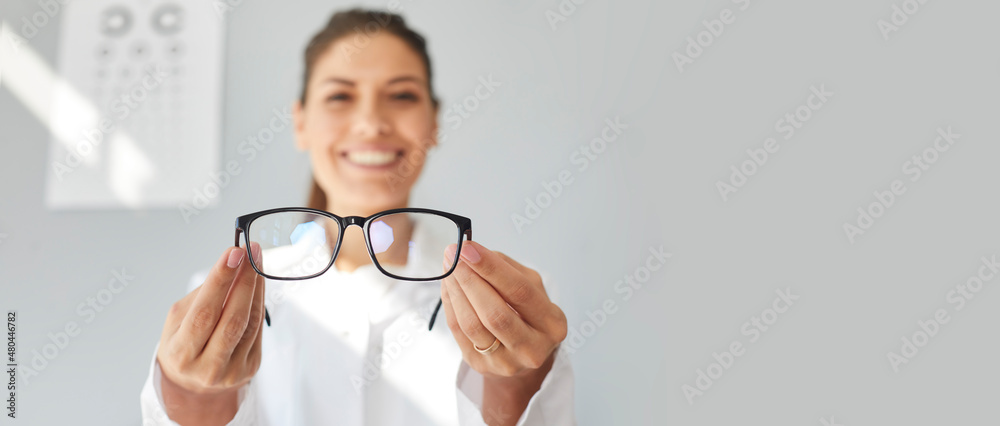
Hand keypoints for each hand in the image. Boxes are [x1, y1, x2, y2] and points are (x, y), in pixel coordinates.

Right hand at [156, 244, 264, 424]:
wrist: (193, 386)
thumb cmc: (183, 344)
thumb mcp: (178, 321)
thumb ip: (202, 297)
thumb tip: (231, 267)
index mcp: (181, 353)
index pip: (204, 312)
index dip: (221, 280)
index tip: (234, 252)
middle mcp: (207, 366)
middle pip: (233, 318)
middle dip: (244, 279)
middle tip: (250, 251)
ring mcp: (232, 371)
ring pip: (250, 322)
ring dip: (256, 287)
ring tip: (256, 260)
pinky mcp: (251, 367)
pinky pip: (258, 329)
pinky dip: (259, 302)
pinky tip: (258, 283)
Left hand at [440, 240, 566, 422]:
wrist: (523, 355)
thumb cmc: (528, 314)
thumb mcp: (532, 288)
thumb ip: (507, 268)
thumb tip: (474, 252)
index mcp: (552, 324)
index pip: (520, 291)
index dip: (492, 268)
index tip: (469, 248)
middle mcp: (533, 348)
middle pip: (495, 312)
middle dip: (470, 279)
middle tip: (454, 255)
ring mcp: (506, 363)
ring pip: (473, 325)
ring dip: (456, 291)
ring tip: (448, 267)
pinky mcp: (481, 367)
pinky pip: (459, 332)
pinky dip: (450, 305)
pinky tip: (448, 286)